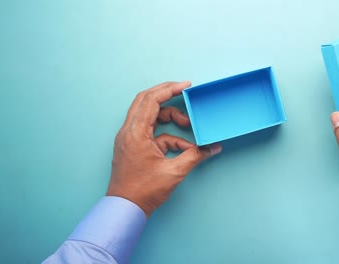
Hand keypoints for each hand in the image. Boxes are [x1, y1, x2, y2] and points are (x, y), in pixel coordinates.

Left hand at [107, 81, 221, 216]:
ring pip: (148, 114)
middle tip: (184, 91)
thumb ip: (195, 156)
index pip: (151, 100)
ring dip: (169, 116)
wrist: (125, 208)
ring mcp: (129, 138)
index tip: (186, 85)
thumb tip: (213, 147)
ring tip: (187, 125)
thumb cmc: (144, 191)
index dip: (169, 89)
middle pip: (145, 100)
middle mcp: (128, 131)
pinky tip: (183, 147)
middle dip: (166, 93)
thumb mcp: (174, 172)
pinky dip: (167, 135)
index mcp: (135, 133)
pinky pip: (151, 132)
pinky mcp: (132, 145)